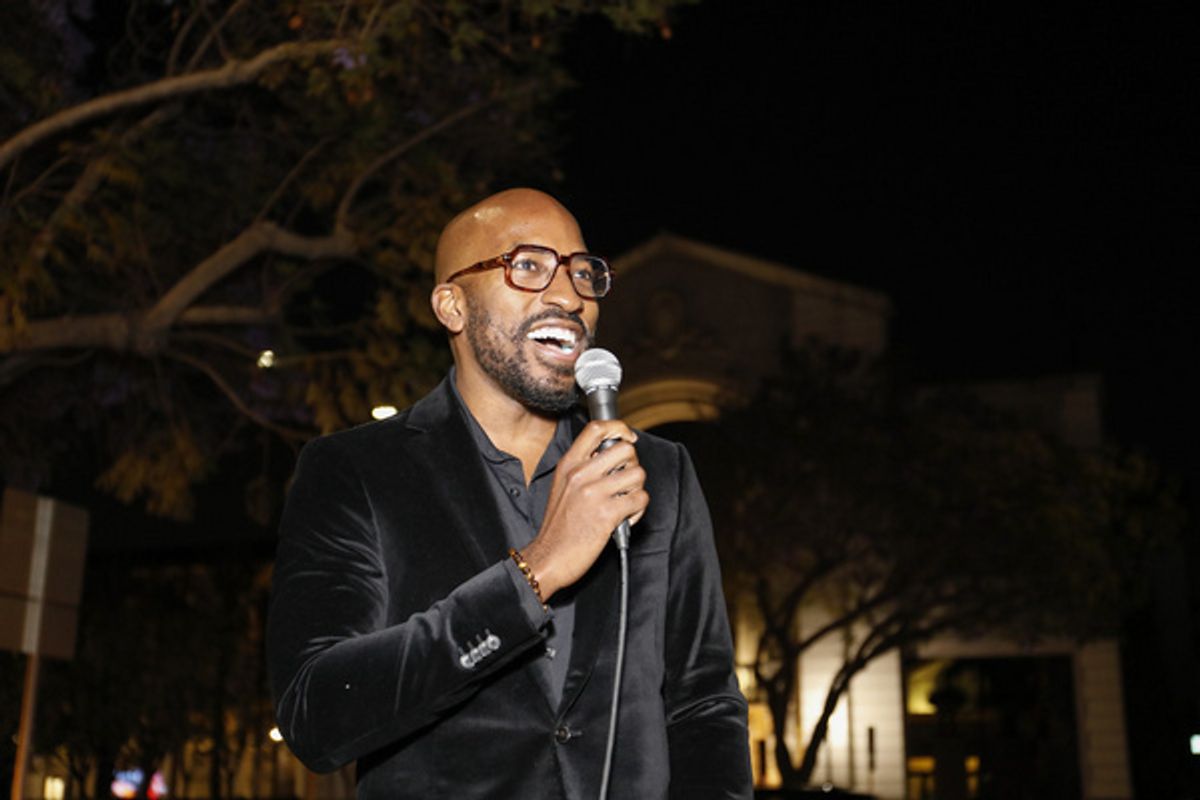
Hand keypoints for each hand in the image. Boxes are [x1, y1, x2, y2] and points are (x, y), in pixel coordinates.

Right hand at [521, 420, 648, 598]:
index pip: (596, 429)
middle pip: (626, 450)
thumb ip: (583, 467)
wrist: (548, 557)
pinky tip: (623, 519)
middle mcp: (580, 474)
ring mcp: (594, 493)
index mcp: (568, 464)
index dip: (619, 428)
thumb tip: (610, 454)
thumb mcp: (562, 486)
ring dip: (637, 490)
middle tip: (624, 483)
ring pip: (638, 475)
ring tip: (624, 503)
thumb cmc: (558, 527)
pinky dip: (637, 511)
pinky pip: (640, 500)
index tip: (628, 437)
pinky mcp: (607, 513)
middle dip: (632, 466)